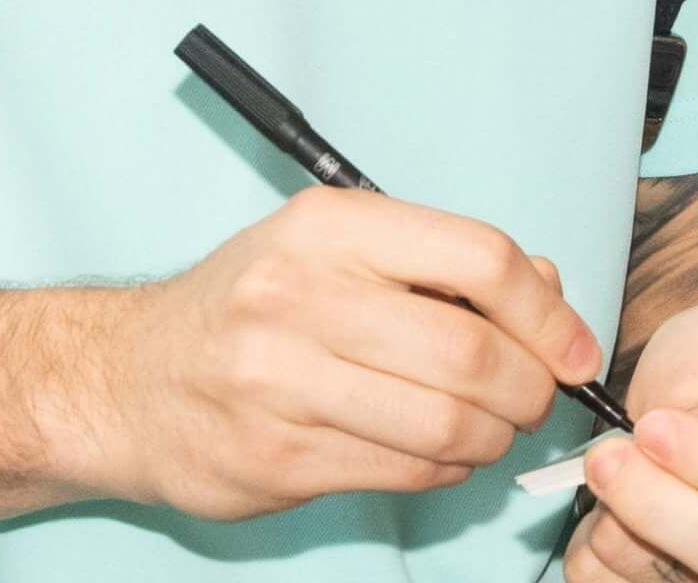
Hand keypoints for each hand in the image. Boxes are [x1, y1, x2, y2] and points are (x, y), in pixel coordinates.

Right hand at [62, 187, 605, 521]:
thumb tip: (550, 295)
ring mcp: (280, 382)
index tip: (574, 351)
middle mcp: (300, 296)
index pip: (479, 259)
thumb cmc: (252, 305)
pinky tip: (438, 452)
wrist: (123, 378)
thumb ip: (443, 263)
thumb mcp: (338, 248)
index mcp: (331, 227)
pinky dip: (446, 468)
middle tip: (536, 399)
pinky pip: (404, 471)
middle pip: (470, 353)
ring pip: (445, 424)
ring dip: (493, 437)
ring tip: (489, 428)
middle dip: (529, 388)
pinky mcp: (274, 457)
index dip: (547, 314)